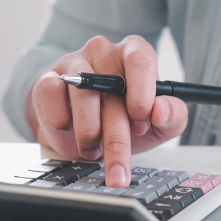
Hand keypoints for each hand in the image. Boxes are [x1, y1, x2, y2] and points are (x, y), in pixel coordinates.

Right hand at [26, 35, 187, 187]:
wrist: (89, 134)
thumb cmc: (129, 121)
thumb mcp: (161, 124)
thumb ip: (173, 116)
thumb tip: (160, 110)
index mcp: (136, 54)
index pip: (141, 60)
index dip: (141, 95)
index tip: (141, 125)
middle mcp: (105, 52)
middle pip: (111, 87)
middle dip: (117, 138)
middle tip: (119, 169)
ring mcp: (75, 63)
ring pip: (82, 94)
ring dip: (89, 133)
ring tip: (93, 150)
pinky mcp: (48, 78)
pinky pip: (51, 95)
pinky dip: (60, 123)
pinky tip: (69, 131)